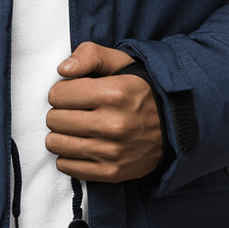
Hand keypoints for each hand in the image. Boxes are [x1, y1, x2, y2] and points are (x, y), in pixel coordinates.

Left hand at [46, 41, 162, 181]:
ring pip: (56, 144)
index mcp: (113, 93)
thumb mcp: (121, 62)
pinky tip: (81, 146)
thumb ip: (90, 55)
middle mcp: (112, 124)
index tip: (73, 94)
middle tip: (75, 111)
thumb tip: (63, 69)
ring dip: (60, 135)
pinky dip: (67, 156)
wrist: (174, 125)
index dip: (62, 91)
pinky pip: (66, 166)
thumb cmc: (140, 90)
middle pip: (54, 119)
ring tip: (76, 129)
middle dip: (60, 112)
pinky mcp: (111, 172)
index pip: (57, 94)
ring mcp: (112, 152)